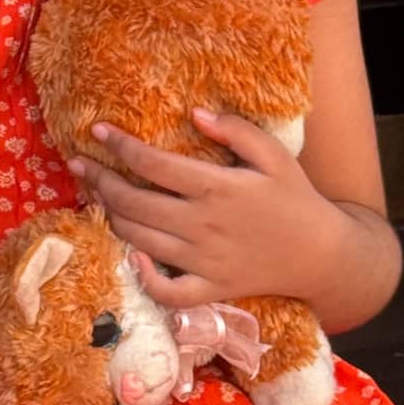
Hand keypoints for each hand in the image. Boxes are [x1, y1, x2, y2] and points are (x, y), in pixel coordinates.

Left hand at [71, 107, 343, 312]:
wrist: (323, 255)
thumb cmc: (296, 199)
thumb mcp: (275, 155)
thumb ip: (237, 131)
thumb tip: (195, 113)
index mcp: (216, 188)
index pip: (153, 165)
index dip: (119, 146)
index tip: (97, 131)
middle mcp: (203, 226)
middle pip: (134, 203)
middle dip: (100, 181)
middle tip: (80, 166)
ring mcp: (203, 262)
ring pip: (140, 241)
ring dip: (112, 217)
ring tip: (97, 197)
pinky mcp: (210, 289)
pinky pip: (166, 291)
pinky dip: (144, 277)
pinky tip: (132, 255)